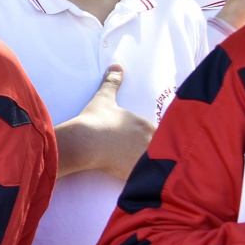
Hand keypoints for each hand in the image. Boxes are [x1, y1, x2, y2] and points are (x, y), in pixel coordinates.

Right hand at [57, 64, 154, 178]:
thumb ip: (112, 82)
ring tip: (142, 170)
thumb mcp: (104, 98)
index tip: (146, 141)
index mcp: (146, 125)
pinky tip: (133, 178)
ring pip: (155, 165)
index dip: (154, 138)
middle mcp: (150, 142)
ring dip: (151, 167)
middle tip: (147, 157)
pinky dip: (141, 179)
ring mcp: (143, 159)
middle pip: (160, 150)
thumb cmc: (95, 119)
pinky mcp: (134, 173)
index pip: (160, 133)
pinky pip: (144, 178)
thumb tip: (116, 65)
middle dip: (157, 153)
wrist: (83, 141)